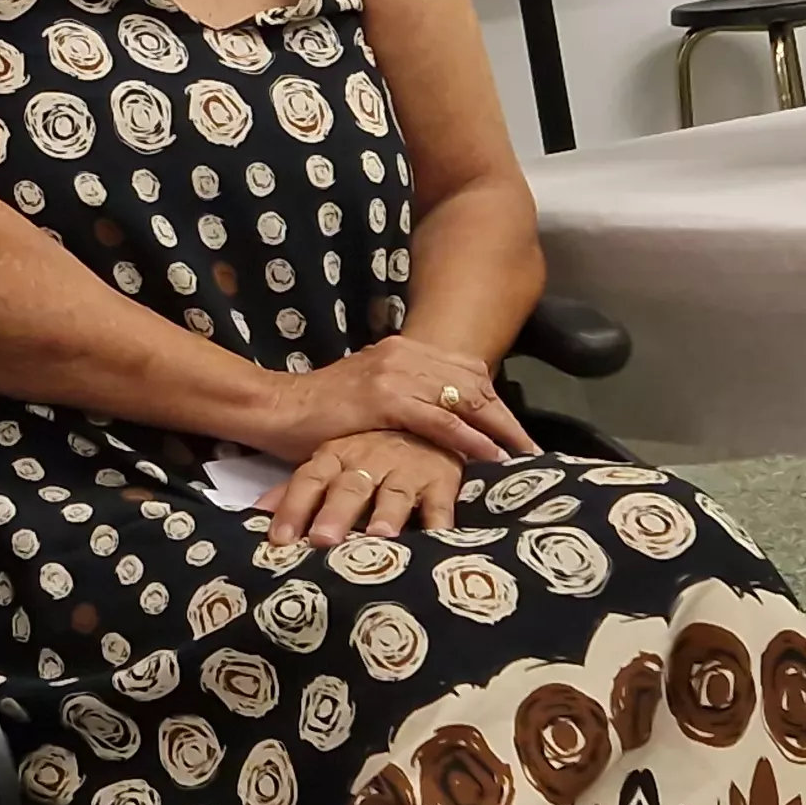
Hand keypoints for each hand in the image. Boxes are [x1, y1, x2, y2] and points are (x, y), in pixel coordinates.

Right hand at [258, 334, 537, 466]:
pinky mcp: (383, 398)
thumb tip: (439, 418)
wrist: (276, 408)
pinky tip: (488, 455)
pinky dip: (468, 437)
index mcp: (401, 349)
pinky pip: (439, 418)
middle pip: (474, 381)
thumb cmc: (320, 410)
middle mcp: (402, 353)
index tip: (515, 432)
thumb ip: (403, 397)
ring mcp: (393, 373)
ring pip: (463, 397)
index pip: (465, 370)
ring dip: (497, 428)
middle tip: (529, 447)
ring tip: (520, 454)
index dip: (495, 401)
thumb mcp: (369, 393)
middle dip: (505, 416)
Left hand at [269, 430, 464, 547]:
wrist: (426, 418)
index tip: (280, 538)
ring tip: (380, 536)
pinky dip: (440, 521)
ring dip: (386, 515)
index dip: (293, 506)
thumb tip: (258, 515)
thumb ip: (297, 490)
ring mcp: (407, 470)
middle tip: (323, 539)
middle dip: (335, 513)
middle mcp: (369, 461)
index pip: (309, 480)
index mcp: (336, 456)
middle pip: (349, 488)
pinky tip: (437, 538)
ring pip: (394, 494)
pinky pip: (441, 504)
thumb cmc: (370, 452)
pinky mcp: (442, 480)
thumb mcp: (332, 462)